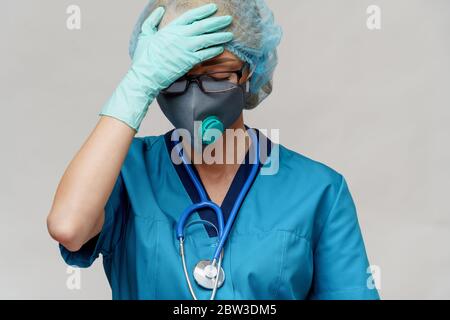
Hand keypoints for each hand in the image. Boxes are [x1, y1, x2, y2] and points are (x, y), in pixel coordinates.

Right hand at [100, 3, 233, 131]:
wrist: (146, 75)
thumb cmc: (144, 57)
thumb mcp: (144, 35)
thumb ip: (152, 21)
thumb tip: (160, 10)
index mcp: (171, 29)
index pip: (191, 16)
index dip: (204, 11)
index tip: (213, 8)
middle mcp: (180, 36)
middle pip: (203, 26)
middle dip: (217, 21)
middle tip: (228, 19)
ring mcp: (186, 48)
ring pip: (207, 39)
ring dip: (220, 36)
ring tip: (230, 34)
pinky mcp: (189, 61)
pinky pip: (206, 54)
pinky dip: (214, 50)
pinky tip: (222, 48)